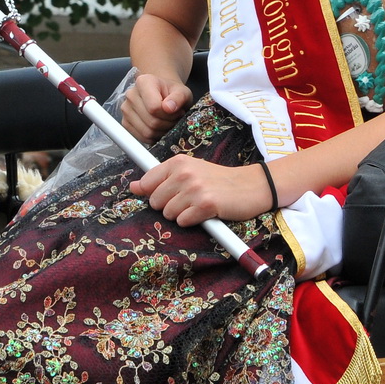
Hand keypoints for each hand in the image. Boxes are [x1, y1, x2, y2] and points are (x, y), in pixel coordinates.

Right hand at [122, 73, 191, 143]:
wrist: (162, 94)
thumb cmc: (172, 92)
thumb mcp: (182, 92)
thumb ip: (179, 97)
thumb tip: (169, 108)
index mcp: (143, 82)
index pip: (154, 107)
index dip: (169, 114)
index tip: (176, 111)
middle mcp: (131, 95)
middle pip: (151, 121)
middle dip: (168, 124)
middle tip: (174, 118)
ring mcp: (126, 110)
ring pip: (147, 132)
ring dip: (162, 132)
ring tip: (168, 122)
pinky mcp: (125, 123)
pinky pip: (142, 138)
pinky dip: (154, 137)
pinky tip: (159, 128)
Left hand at [131, 154, 273, 225]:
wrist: (251, 185)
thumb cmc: (218, 180)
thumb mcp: (189, 172)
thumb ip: (160, 179)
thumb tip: (133, 187)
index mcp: (177, 162)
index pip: (147, 183)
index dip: (154, 193)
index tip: (167, 194)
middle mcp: (184, 173)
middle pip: (155, 202)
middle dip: (168, 206)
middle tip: (188, 200)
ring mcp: (195, 189)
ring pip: (168, 214)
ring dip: (182, 215)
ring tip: (198, 205)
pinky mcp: (206, 205)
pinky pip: (184, 221)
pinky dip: (193, 221)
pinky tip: (205, 213)